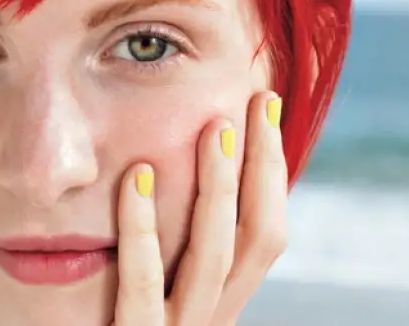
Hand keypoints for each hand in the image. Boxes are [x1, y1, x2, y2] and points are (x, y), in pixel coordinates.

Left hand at [113, 92, 287, 325]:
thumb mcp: (163, 292)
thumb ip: (179, 252)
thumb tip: (197, 177)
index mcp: (221, 305)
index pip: (264, 235)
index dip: (271, 172)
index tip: (262, 110)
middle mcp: (211, 323)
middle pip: (252, 241)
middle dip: (258, 169)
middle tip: (250, 105)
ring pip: (210, 260)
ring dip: (216, 190)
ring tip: (212, 129)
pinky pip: (139, 287)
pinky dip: (143, 230)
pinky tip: (138, 176)